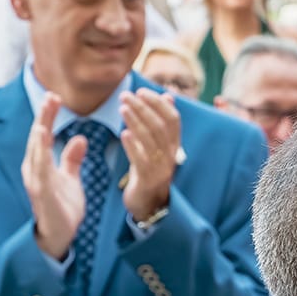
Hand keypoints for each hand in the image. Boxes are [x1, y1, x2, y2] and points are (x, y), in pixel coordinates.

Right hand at [23, 92, 86, 260]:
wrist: (59, 235)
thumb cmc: (62, 206)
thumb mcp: (71, 178)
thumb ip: (72, 159)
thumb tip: (79, 138)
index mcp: (41, 163)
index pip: (44, 134)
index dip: (48, 115)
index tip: (55, 97)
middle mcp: (34, 168)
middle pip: (38, 137)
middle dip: (44, 117)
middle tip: (51, 96)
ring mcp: (36, 181)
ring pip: (36, 152)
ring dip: (40, 133)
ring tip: (45, 115)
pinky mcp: (41, 194)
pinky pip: (41, 173)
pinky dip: (42, 157)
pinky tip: (44, 144)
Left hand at [120, 88, 180, 221]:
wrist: (149, 204)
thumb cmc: (149, 170)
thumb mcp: (158, 146)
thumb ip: (161, 122)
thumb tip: (168, 96)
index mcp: (174, 146)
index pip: (173, 119)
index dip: (158, 103)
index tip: (142, 91)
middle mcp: (170, 156)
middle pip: (160, 127)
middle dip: (143, 108)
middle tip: (125, 95)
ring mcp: (160, 169)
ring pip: (151, 140)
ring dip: (136, 121)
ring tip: (122, 107)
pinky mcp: (147, 180)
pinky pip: (141, 160)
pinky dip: (133, 145)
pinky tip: (123, 133)